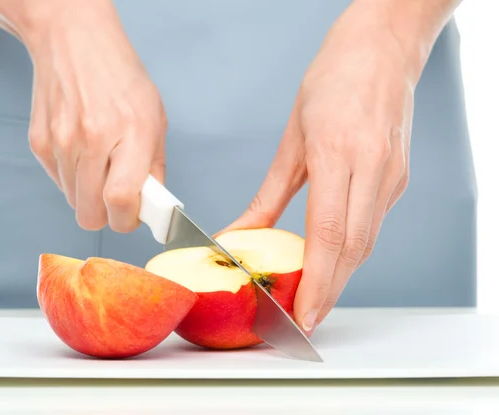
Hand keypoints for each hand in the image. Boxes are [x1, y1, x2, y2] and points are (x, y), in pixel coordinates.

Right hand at [0, 0, 166, 231]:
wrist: (73, 40)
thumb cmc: (119, 76)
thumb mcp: (154, 117)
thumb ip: (154, 166)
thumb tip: (151, 204)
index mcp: (130, 131)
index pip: (121, 200)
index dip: (127, 219)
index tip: (132, 216)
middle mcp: (93, 138)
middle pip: (91, 214)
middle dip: (107, 214)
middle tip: (117, 196)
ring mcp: (61, 141)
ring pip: (75, 202)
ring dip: (89, 193)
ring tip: (100, 162)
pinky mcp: (39, 142)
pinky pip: (58, 182)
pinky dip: (72, 177)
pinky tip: (81, 150)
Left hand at [222, 0, 443, 331]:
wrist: (382, 49)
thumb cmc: (332, 82)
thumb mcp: (291, 139)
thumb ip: (268, 196)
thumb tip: (241, 234)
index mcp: (337, 154)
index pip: (328, 235)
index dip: (317, 282)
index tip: (303, 314)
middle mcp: (371, 169)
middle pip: (352, 249)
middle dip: (329, 291)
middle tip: (305, 321)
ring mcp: (391, 176)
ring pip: (366, 243)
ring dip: (341, 277)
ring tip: (314, 299)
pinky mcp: (399, 178)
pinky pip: (372, 225)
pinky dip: (351, 251)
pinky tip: (331, 261)